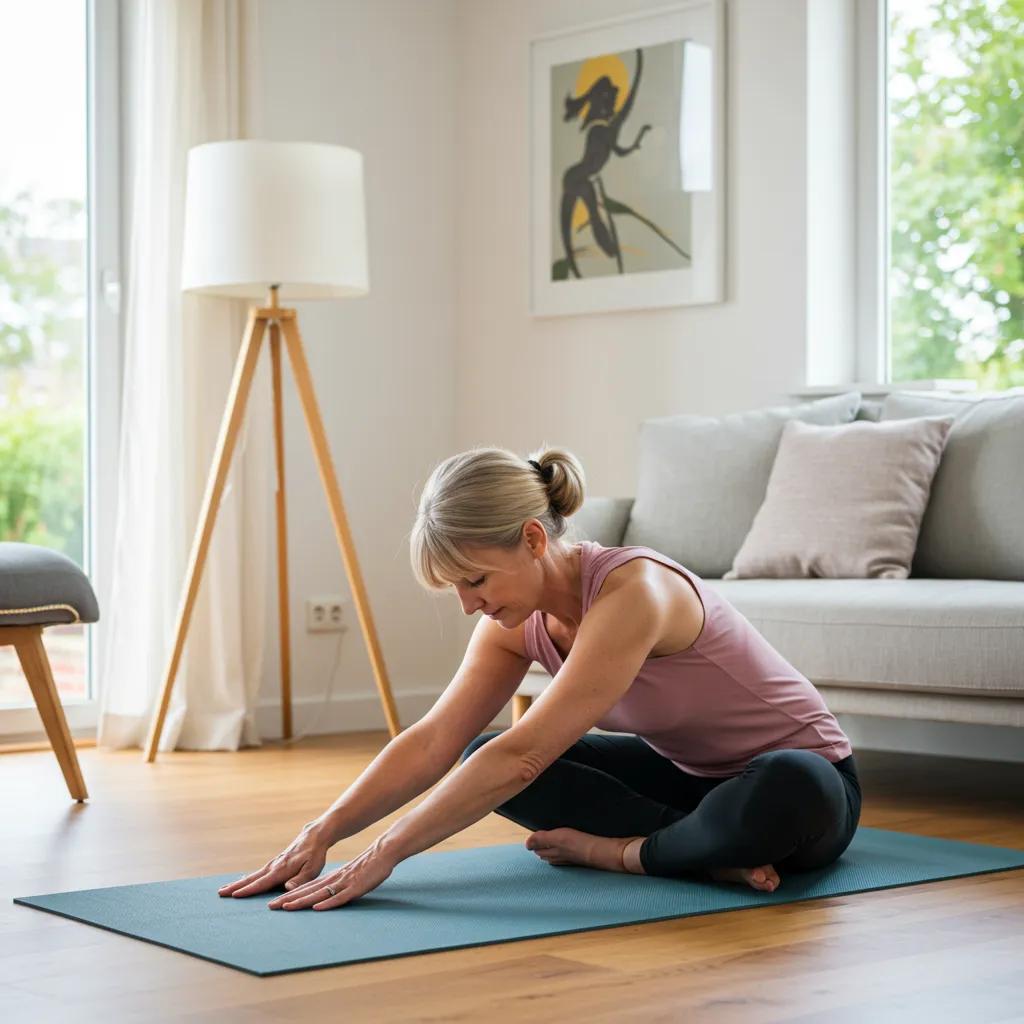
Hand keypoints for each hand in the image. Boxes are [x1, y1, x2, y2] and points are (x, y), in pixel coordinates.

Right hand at [218, 820, 329, 898]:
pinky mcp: (274, 863)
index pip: (263, 882)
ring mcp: (273, 864)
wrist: (314, 836)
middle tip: (219, 893)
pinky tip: (242, 883)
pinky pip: (258, 873)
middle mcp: (274, 866)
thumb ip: (300, 879)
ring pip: (253, 875)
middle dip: (236, 886)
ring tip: (223, 890)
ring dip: (238, 882)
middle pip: (252, 878)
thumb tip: (287, 888)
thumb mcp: (312, 869)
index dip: (249, 890)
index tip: (234, 895)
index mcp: (282, 869)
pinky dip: (247, 878)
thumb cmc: (315, 855)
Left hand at [265, 838, 395, 910]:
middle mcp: (333, 881)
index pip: (305, 888)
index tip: (272, 903)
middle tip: (270, 907)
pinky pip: (339, 897)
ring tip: (286, 907)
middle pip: (307, 891)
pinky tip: (317, 907)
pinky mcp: (355, 888)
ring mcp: (343, 884)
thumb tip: (318, 896)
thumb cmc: (364, 867)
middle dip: (288, 900)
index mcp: (329, 879)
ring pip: (319, 894)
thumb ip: (332, 885)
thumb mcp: (345, 876)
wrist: (381, 853)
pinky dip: (327, 903)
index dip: (288, 896)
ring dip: (302, 901)